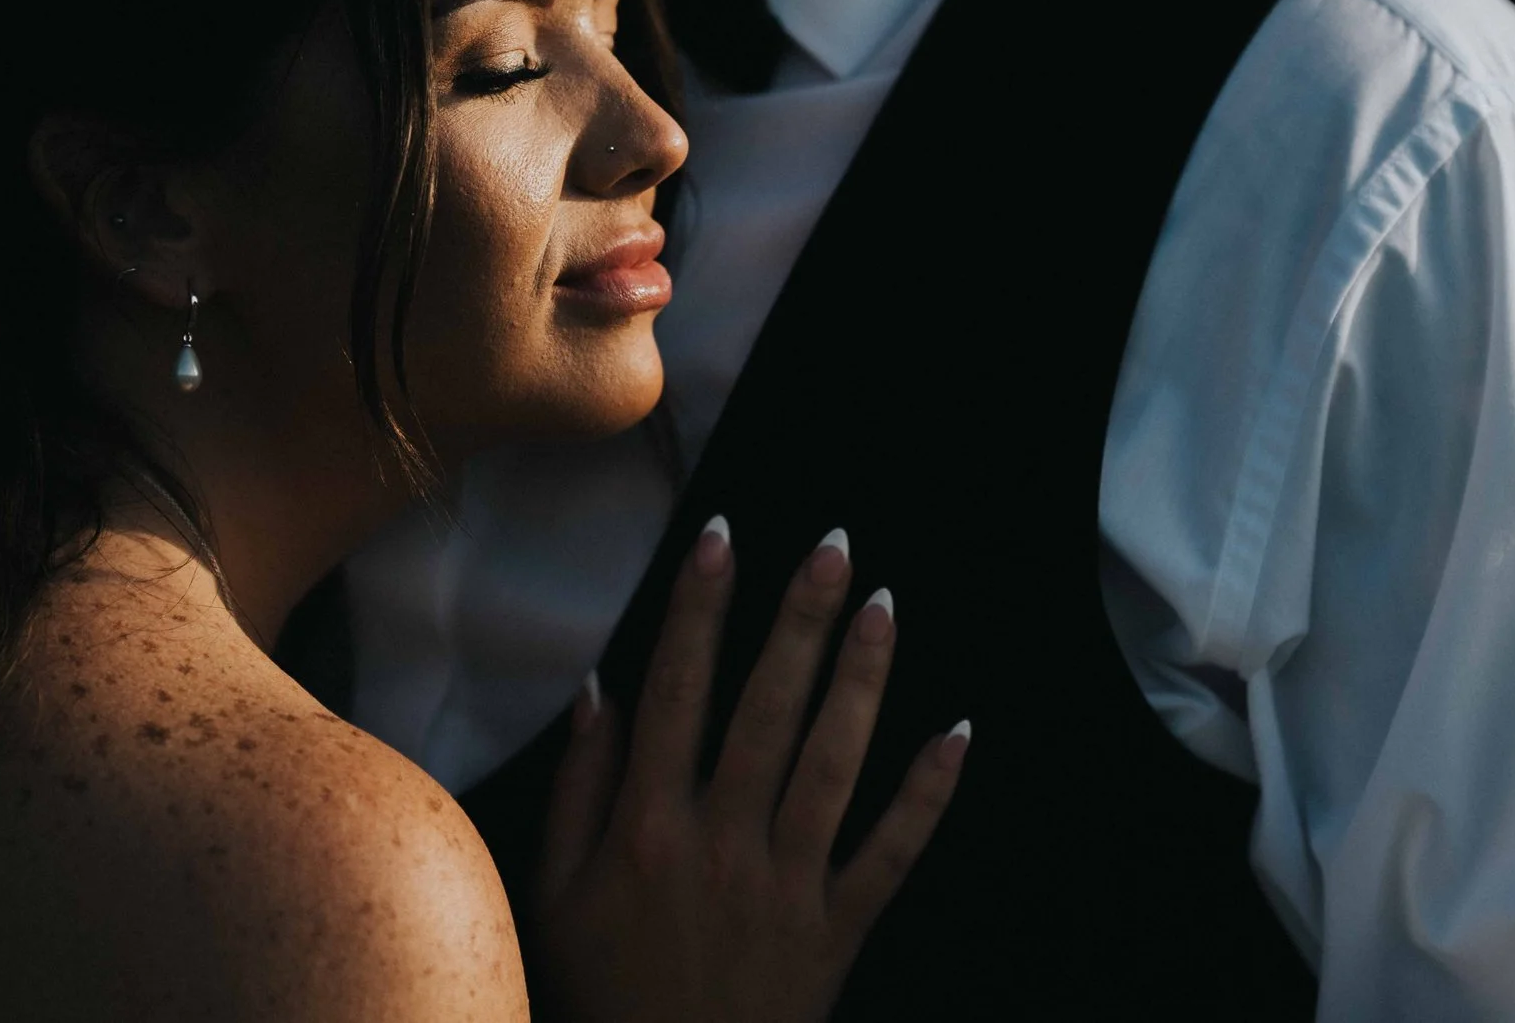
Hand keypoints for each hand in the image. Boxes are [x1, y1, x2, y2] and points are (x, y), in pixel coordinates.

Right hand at [533, 517, 968, 1022]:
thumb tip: (599, 688)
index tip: (721, 536)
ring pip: (834, 763)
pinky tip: (959, 733)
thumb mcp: (555, 897)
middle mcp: (721, 843)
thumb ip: (580, 790)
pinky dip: (928, 794)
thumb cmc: (602, 994)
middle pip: (767, 710)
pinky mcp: (838, 930)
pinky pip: (892, 853)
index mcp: (647, 828)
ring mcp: (787, 886)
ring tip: (884, 605)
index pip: (676, 691)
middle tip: (833, 544)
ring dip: (863, 679)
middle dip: (800, 620)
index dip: (700, 608)